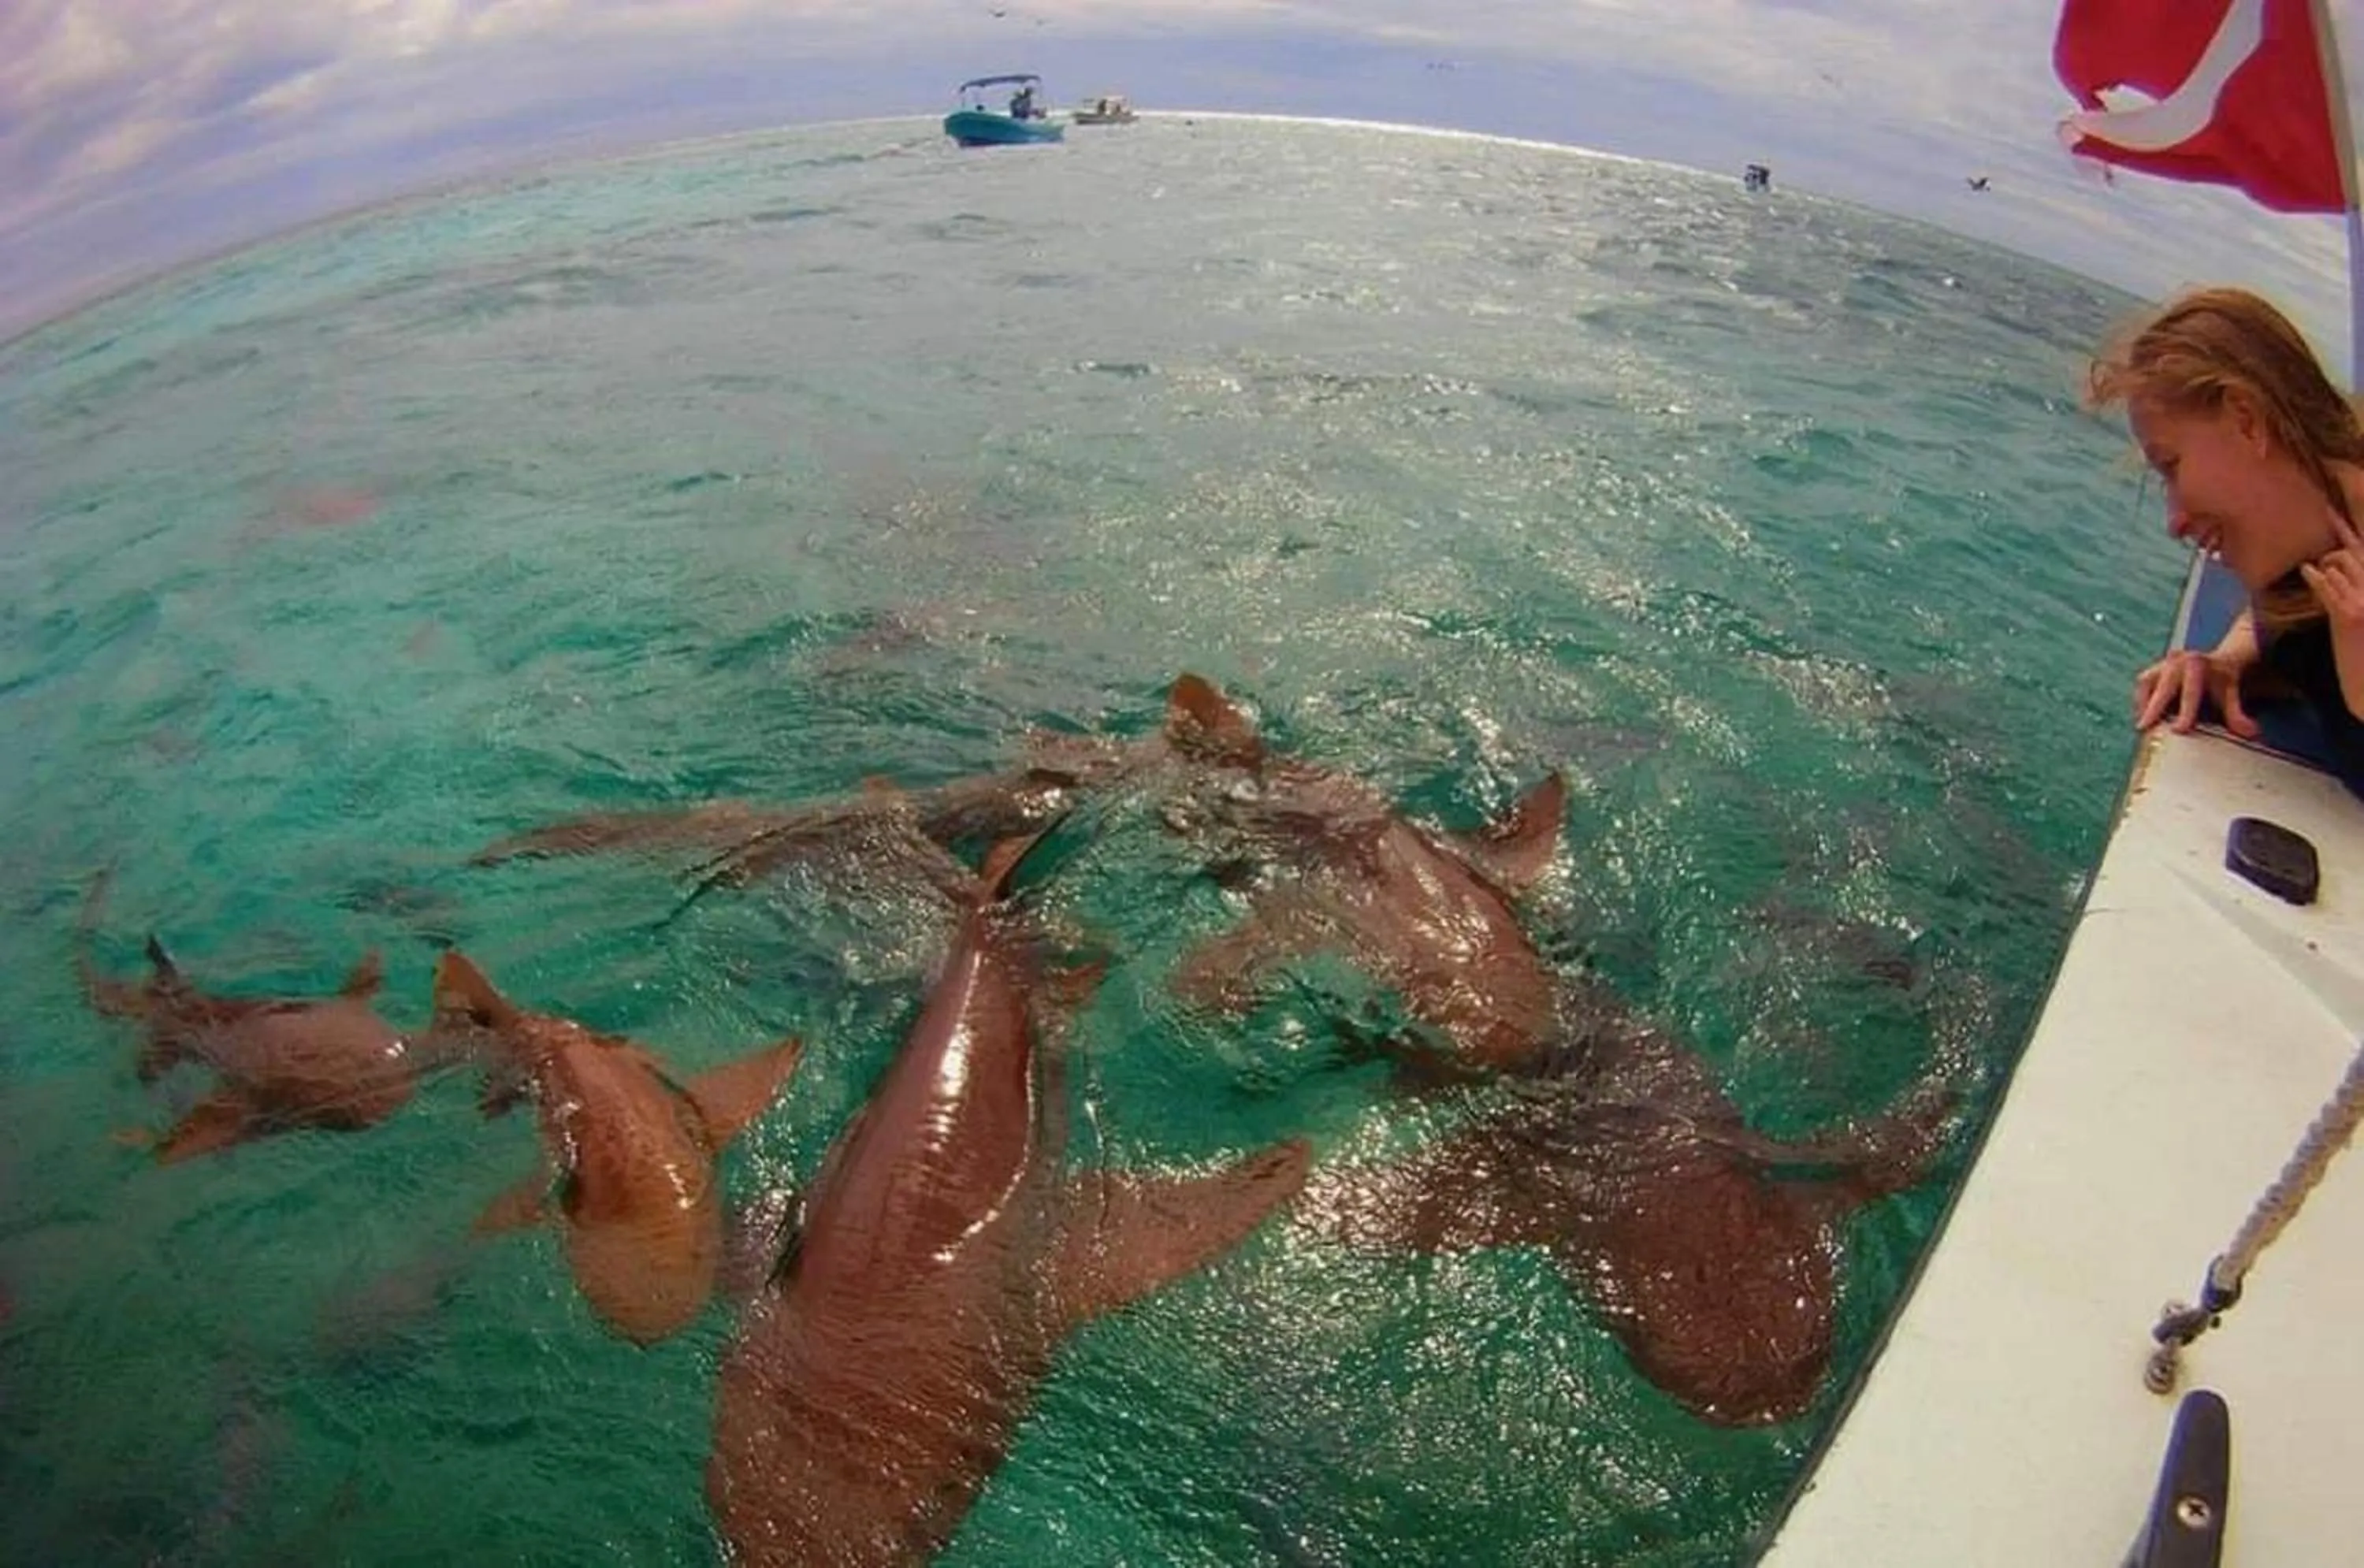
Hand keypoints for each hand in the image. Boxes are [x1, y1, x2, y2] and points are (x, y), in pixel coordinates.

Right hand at [2133, 647, 2257, 736]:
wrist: (2215, 662)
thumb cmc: (2222, 682)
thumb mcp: (2230, 695)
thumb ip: (2237, 715)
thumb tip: (2252, 733)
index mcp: (2198, 665)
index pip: (2190, 693)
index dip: (2185, 712)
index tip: (2179, 730)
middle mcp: (2177, 661)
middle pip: (2163, 688)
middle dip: (2153, 708)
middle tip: (2144, 727)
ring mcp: (2162, 663)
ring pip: (2147, 683)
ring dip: (2144, 704)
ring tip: (2145, 724)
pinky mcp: (2152, 669)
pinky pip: (2143, 685)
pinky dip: (2142, 701)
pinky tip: (2146, 715)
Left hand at [2299, 502, 2363, 633]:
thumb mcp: (2363, 614)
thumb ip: (2356, 587)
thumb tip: (2330, 568)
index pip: (2363, 551)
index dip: (2346, 529)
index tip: (2329, 510)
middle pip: (2350, 552)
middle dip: (2332, 546)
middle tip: (2319, 523)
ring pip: (2338, 564)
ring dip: (2323, 565)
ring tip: (2316, 573)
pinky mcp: (2348, 615)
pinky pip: (2327, 586)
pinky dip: (2315, 575)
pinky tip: (2306, 569)